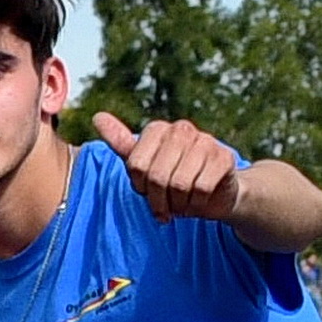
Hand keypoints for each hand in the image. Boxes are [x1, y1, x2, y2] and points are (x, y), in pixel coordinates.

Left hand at [90, 111, 245, 224]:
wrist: (213, 192)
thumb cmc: (172, 177)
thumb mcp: (142, 163)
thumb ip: (120, 143)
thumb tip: (97, 117)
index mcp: (157, 129)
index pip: (136, 166)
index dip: (140, 186)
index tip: (147, 190)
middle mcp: (181, 129)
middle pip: (156, 176)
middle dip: (158, 200)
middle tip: (165, 205)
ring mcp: (206, 141)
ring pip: (179, 185)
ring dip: (178, 203)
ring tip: (182, 202)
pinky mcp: (224, 157)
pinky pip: (201, 189)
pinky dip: (197, 202)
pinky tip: (198, 200)